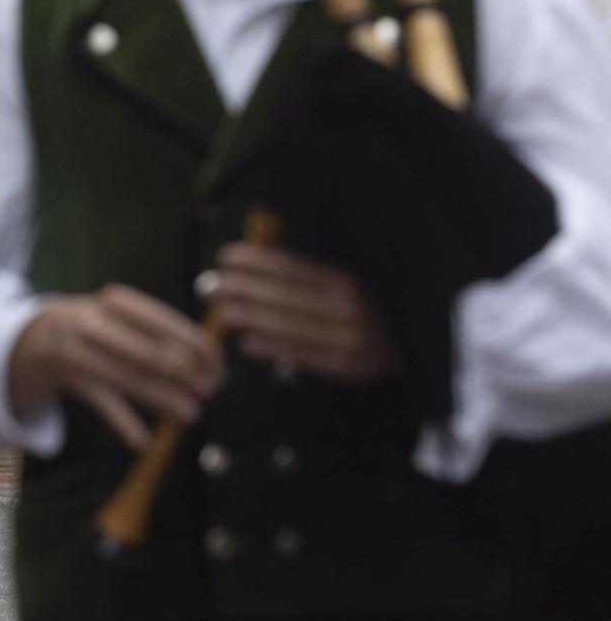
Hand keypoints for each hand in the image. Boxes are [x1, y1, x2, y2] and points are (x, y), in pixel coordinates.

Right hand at [7, 286, 225, 449]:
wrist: (42, 335)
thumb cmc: (104, 327)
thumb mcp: (126, 317)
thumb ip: (164, 335)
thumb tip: (212, 364)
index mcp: (117, 301)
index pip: (164, 323)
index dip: (196, 345)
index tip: (218, 366)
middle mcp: (94, 322)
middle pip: (148, 352)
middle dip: (184, 374)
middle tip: (210, 391)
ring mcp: (79, 351)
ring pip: (130, 379)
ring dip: (164, 399)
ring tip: (193, 414)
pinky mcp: (71, 379)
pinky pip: (104, 405)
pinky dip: (124, 424)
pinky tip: (144, 442)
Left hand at [213, 242, 393, 382]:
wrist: (410, 343)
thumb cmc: (362, 303)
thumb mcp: (340, 278)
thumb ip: (302, 268)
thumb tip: (252, 253)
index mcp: (348, 278)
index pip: (294, 267)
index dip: (257, 262)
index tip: (225, 257)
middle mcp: (354, 307)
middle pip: (289, 296)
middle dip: (245, 289)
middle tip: (210, 285)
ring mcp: (355, 339)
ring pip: (294, 327)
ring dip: (253, 319)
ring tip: (222, 312)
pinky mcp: (352, 366)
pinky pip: (306, 357)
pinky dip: (274, 349)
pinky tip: (246, 344)